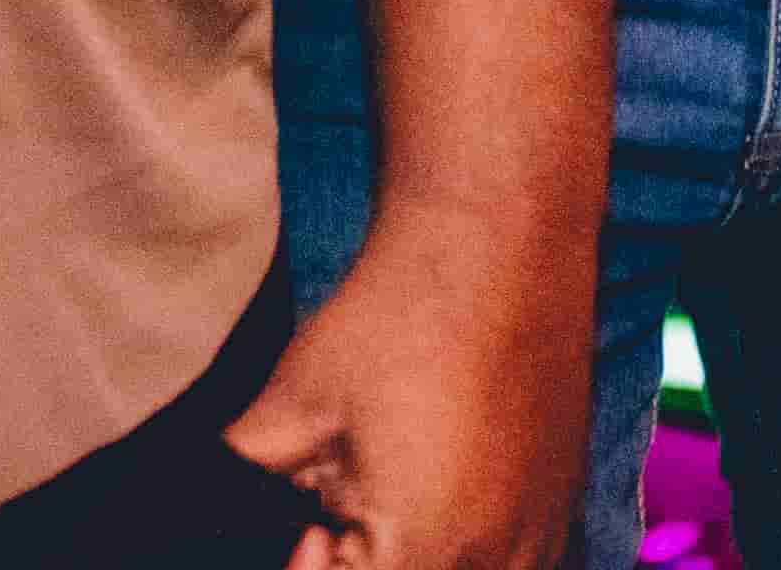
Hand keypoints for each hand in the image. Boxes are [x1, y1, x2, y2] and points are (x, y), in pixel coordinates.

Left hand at [223, 203, 590, 569]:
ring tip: (388, 493)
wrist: (499, 242)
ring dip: (414, 557)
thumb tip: (219, 520)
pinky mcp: (561, 512)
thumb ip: (243, 483)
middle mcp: (491, 565)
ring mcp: (537, 542)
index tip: (308, 529)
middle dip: (363, 561)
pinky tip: (436, 487)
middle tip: (336, 511)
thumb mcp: (289, 409)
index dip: (313, 567)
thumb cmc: (394, 319)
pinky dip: (460, 553)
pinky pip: (505, 566)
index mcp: (421, 553)